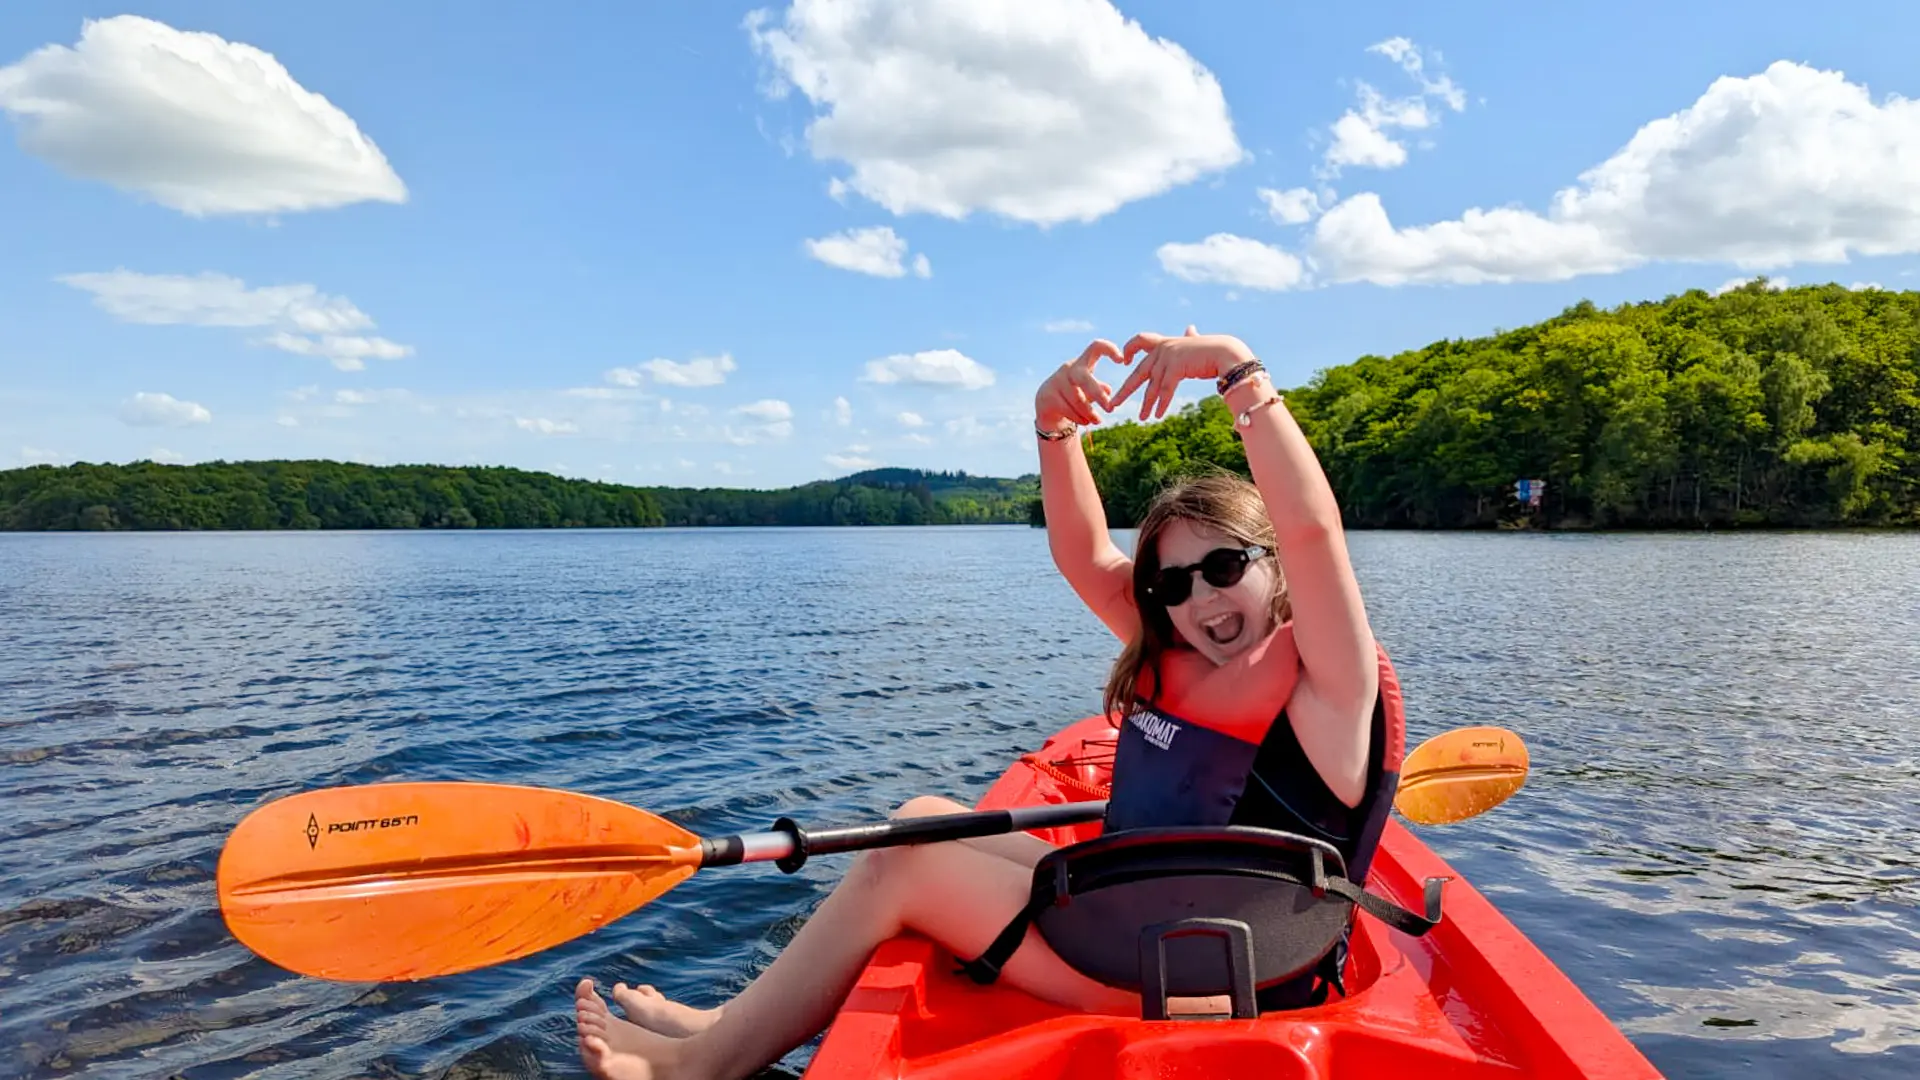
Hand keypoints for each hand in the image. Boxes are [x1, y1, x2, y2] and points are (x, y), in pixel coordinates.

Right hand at [1034, 338, 1121, 431]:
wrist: (1047, 404)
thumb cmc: (1075, 394)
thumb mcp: (1089, 390)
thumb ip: (1098, 388)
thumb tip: (1107, 390)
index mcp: (1082, 363)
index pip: (1095, 347)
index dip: (1109, 349)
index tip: (1122, 361)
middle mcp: (1069, 368)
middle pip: (1084, 378)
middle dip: (1098, 395)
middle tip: (1110, 409)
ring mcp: (1057, 381)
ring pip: (1077, 399)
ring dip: (1089, 413)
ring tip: (1098, 421)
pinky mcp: (1048, 395)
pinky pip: (1067, 409)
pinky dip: (1080, 418)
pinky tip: (1086, 422)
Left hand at [1110, 327, 1255, 420]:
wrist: (1228, 354)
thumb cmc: (1216, 350)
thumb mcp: (1198, 344)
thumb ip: (1191, 338)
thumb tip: (1190, 328)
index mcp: (1166, 342)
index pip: (1141, 340)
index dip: (1129, 349)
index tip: (1124, 361)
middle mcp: (1164, 348)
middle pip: (1139, 370)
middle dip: (1126, 389)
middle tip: (1113, 403)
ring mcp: (1169, 356)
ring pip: (1153, 385)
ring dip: (1147, 403)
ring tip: (1141, 418)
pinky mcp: (1176, 366)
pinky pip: (1166, 389)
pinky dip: (1161, 403)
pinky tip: (1156, 415)